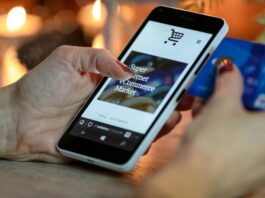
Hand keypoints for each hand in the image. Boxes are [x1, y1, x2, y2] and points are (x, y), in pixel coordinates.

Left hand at [1, 46, 185, 162]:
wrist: (19, 119)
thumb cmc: (41, 86)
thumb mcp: (69, 59)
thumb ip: (98, 58)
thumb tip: (128, 70)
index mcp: (107, 84)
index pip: (139, 82)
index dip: (159, 81)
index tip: (177, 80)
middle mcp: (112, 104)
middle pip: (146, 105)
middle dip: (167, 104)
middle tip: (182, 101)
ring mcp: (109, 124)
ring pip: (141, 126)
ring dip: (159, 123)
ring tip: (171, 117)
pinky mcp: (102, 141)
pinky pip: (125, 144)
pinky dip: (140, 143)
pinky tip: (149, 137)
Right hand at [141, 64, 264, 196]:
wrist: (193, 182)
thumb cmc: (213, 140)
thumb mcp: (221, 105)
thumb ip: (229, 81)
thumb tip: (230, 66)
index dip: (255, 81)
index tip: (241, 75)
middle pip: (255, 112)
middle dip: (236, 97)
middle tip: (217, 89)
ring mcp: (261, 162)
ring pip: (245, 128)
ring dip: (226, 113)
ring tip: (202, 106)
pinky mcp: (246, 172)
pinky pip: (238, 143)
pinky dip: (225, 131)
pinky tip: (204, 125)